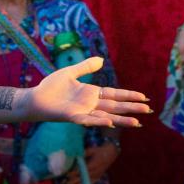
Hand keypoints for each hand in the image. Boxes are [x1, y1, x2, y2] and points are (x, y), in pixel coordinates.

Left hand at [29, 58, 149, 127]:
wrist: (35, 97)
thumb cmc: (50, 87)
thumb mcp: (70, 73)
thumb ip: (85, 67)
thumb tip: (101, 59)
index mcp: (91, 93)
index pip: (114, 95)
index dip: (129, 96)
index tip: (144, 97)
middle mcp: (90, 104)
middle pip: (115, 106)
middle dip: (131, 108)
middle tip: (148, 110)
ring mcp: (83, 112)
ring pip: (106, 116)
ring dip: (121, 120)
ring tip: (137, 123)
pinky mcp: (72, 117)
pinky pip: (88, 120)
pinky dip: (98, 121)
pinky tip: (110, 123)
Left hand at [64, 143, 118, 183]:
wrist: (111, 153)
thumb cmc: (100, 151)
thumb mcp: (92, 150)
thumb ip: (83, 153)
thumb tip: (74, 155)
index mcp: (93, 165)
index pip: (82, 171)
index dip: (74, 173)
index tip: (67, 175)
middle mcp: (95, 172)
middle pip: (83, 178)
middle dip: (74, 181)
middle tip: (65, 183)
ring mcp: (97, 175)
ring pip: (87, 182)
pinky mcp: (98, 177)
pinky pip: (91, 183)